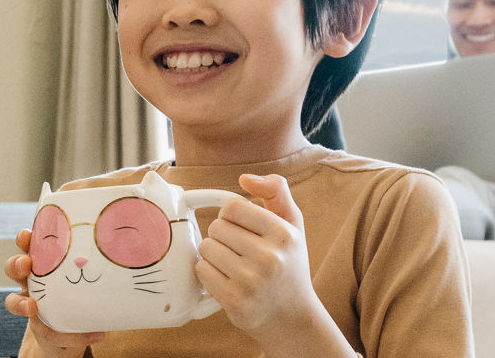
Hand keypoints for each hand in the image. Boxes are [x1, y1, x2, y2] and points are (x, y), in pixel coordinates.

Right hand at [2, 228, 102, 356]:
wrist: (74, 333)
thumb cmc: (83, 298)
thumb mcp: (91, 284)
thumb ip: (99, 278)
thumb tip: (119, 274)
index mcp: (45, 265)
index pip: (30, 248)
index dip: (25, 240)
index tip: (27, 235)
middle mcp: (33, 283)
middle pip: (14, 268)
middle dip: (16, 264)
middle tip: (26, 264)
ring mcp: (32, 306)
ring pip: (13, 300)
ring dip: (19, 303)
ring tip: (32, 308)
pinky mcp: (39, 330)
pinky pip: (44, 333)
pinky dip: (63, 336)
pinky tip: (85, 335)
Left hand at [194, 174, 326, 335]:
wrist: (292, 316)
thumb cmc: (289, 265)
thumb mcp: (293, 225)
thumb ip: (276, 192)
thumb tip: (245, 178)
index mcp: (284, 234)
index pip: (233, 207)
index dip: (232, 215)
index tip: (242, 227)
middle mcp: (269, 257)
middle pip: (216, 227)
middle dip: (223, 236)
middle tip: (240, 250)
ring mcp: (251, 281)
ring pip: (206, 247)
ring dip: (214, 254)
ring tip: (234, 265)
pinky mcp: (234, 300)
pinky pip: (201, 270)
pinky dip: (209, 273)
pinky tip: (227, 279)